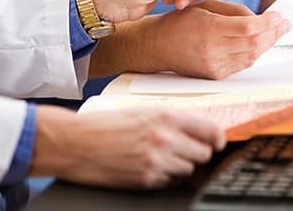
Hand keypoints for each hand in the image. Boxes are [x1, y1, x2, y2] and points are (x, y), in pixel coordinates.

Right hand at [30, 105, 225, 188]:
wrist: (75, 143)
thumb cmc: (104, 124)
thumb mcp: (142, 111)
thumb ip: (171, 120)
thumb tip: (197, 128)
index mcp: (166, 117)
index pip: (210, 130)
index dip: (217, 137)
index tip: (217, 141)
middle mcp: (165, 138)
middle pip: (203, 153)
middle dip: (196, 152)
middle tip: (183, 148)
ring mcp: (156, 161)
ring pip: (187, 169)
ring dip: (179, 165)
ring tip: (159, 156)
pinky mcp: (146, 180)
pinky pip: (169, 181)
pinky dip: (163, 176)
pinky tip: (146, 166)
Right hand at [145, 0, 290, 79]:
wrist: (157, 46)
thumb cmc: (179, 22)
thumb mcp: (205, 6)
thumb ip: (233, 11)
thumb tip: (259, 18)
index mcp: (208, 27)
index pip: (247, 27)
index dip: (268, 22)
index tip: (279, 16)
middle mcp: (211, 49)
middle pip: (253, 43)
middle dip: (273, 33)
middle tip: (284, 24)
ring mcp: (213, 65)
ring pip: (252, 57)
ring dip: (267, 44)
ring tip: (276, 33)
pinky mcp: (215, 75)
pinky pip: (242, 65)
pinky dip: (254, 53)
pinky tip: (259, 44)